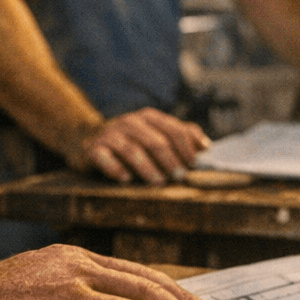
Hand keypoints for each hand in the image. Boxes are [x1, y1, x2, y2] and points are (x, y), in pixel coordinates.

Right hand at [71, 107, 210, 184]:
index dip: (186, 147)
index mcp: (149, 117)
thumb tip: (206, 147)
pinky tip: (126, 179)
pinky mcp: (94, 148)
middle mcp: (130, 122)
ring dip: (147, 167)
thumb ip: (183, 136)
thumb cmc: (135, 141)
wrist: (93, 140)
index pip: (173, 129)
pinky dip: (115, 168)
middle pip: (155, 140)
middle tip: (180, 176)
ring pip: (132, 150)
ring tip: (159, 182)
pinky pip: (104, 158)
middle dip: (170, 159)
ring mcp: (110, 134)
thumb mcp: (158, 134)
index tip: (194, 164)